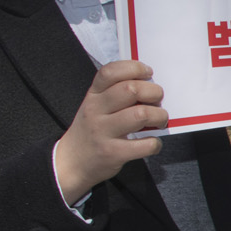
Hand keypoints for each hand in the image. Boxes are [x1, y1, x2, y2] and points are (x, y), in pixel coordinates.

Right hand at [54, 60, 165, 203]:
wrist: (71, 163)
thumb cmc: (92, 130)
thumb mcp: (96, 106)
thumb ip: (116, 93)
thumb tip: (151, 85)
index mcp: (93, 95)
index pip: (110, 72)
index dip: (134, 68)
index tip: (148, 73)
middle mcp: (96, 111)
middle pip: (131, 89)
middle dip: (154, 92)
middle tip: (158, 101)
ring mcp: (103, 132)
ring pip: (140, 114)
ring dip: (159, 116)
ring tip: (158, 120)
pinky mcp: (113, 153)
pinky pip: (145, 144)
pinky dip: (155, 143)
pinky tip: (151, 143)